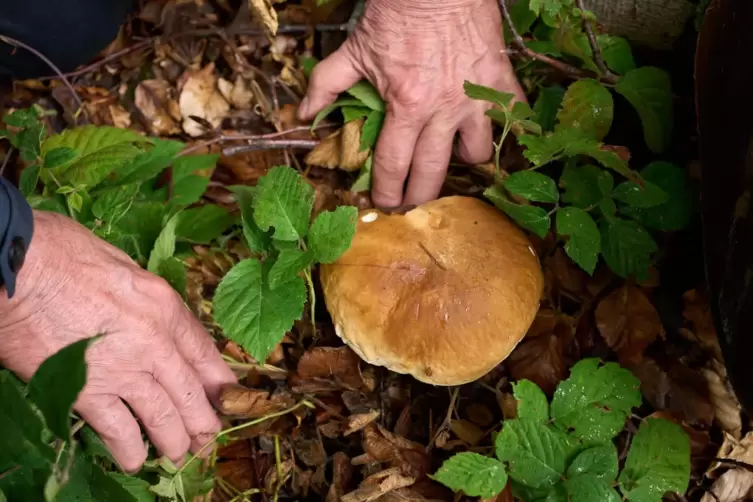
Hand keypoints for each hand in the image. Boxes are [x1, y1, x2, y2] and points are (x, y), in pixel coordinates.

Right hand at [0, 211, 235, 471]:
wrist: (19, 270)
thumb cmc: (62, 254)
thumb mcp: (122, 264)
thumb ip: (144, 295)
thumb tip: (151, 312)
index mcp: (164, 305)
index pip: (203, 350)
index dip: (218, 378)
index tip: (226, 395)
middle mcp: (154, 342)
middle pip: (189, 391)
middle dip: (202, 420)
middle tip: (207, 438)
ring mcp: (123, 370)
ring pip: (162, 416)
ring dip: (174, 440)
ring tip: (179, 453)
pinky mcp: (87, 392)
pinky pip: (118, 431)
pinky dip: (129, 450)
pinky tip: (134, 461)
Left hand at [298, 0, 524, 207]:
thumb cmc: (395, 13)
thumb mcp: (354, 49)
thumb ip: (326, 84)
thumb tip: (304, 113)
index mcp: (406, 107)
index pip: (394, 166)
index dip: (387, 192)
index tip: (384, 203)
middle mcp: (443, 111)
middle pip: (433, 173)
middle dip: (419, 197)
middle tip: (412, 203)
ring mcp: (475, 98)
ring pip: (476, 152)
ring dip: (461, 161)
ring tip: (449, 158)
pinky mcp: (499, 80)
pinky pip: (512, 116)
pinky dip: (506, 127)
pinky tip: (493, 131)